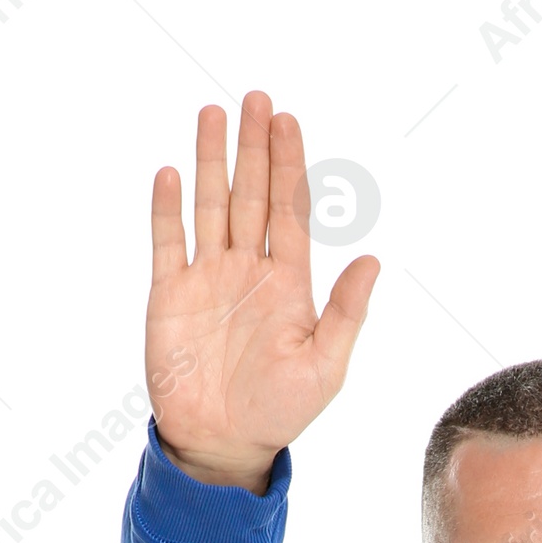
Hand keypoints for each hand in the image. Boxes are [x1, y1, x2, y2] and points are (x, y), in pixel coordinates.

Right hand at [145, 91, 379, 491]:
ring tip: (212, 113)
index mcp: (288, 283)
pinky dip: (168, 209)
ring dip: (211, 160)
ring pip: (211, 205)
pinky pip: (168, 242)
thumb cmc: (279, 412)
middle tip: (256, 97)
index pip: (290, 210)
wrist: (222, 445)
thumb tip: (373, 260)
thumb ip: (346, 313)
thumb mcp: (325, 367)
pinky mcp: (169, 295)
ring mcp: (207, 278)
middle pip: (252, 194)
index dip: (290, 165)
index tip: (287, 121)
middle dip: (254, 146)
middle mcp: (248, 270)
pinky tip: (170, 172)